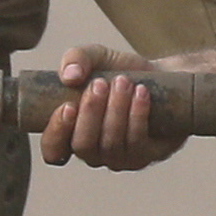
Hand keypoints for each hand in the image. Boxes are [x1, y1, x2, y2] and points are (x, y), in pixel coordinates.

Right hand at [37, 44, 215, 169]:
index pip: (53, 151)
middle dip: (91, 114)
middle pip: (83, 146)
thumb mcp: (96, 57)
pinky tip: (141, 93)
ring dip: (116, 111)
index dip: (56, 133)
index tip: (68, 106)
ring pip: (111, 144)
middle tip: (101, 84)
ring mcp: (120, 158)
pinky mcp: (146, 155)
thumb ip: (76, 58)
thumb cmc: (120, 71)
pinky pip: (137, 142)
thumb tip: (69, 76)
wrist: (162, 76)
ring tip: (124, 82)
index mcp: (72, 134)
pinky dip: (137, 115)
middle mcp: (94, 152)